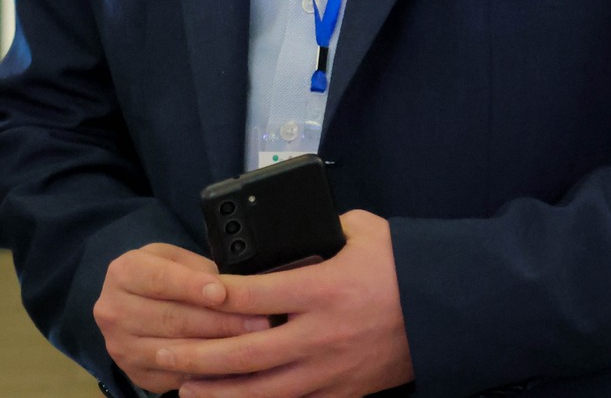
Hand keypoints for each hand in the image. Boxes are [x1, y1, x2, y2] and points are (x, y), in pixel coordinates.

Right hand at [96, 243, 267, 393]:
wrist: (133, 303)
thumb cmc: (164, 274)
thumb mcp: (177, 257)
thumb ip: (199, 270)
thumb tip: (233, 292)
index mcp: (124, 273)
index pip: (159, 280)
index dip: (192, 287)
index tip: (222, 293)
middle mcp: (113, 311)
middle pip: (171, 319)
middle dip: (219, 321)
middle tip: (257, 322)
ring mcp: (120, 347)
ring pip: (174, 351)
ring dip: (217, 349)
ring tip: (252, 341)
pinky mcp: (133, 373)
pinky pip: (175, 376)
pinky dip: (206, 371)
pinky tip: (233, 363)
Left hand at [167, 210, 412, 397]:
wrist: (449, 311)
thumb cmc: (406, 266)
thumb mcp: (364, 231)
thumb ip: (322, 230)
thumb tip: (290, 232)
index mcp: (324, 289)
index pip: (254, 295)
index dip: (216, 296)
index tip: (188, 295)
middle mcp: (320, 335)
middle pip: (244, 353)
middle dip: (197, 356)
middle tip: (162, 354)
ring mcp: (330, 371)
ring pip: (261, 392)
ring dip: (218, 391)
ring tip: (183, 388)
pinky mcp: (342, 393)